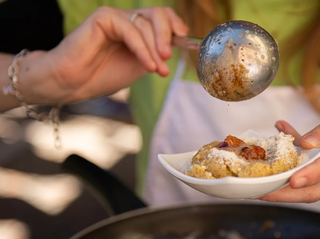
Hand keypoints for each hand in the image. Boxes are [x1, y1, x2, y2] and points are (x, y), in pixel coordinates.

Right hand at [19, 6, 187, 104]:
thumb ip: (156, 53)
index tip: (185, 39)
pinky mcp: (103, 17)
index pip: (162, 17)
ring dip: (155, 50)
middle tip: (168, 57)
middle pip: (158, 14)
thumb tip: (179, 45)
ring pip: (145, 24)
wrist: (74, 83)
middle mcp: (127, 19)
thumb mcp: (140, 65)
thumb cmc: (103, 76)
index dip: (175, 25)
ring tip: (157, 70)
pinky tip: (148, 66)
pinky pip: (130, 29)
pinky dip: (142, 48)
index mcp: (137, 29)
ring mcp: (115, 17)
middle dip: (167, 36)